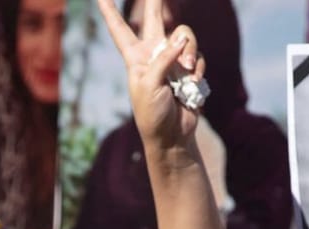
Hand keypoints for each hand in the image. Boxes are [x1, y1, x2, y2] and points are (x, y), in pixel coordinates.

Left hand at [93, 0, 201, 158]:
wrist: (172, 136)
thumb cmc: (152, 114)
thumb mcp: (149, 85)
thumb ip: (164, 59)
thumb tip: (182, 39)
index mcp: (135, 58)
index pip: (120, 30)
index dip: (110, 12)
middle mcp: (154, 54)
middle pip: (155, 18)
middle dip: (155, 1)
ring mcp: (174, 60)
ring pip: (186, 37)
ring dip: (189, 52)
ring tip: (186, 73)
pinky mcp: (190, 70)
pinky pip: (197, 57)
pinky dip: (197, 71)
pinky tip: (192, 86)